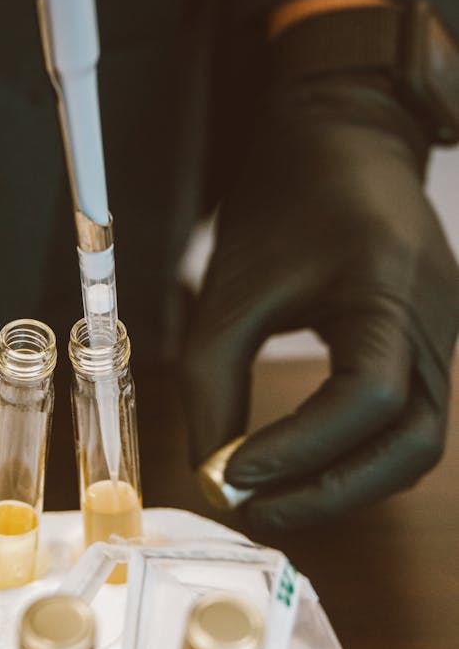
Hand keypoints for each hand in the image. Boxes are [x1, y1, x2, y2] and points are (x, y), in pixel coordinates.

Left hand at [181, 72, 458, 528]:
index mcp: (393, 289)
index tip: (230, 475)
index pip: (365, 398)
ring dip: (343, 484)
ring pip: (411, 446)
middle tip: (254, 509)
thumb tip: (212, 469)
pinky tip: (300, 462)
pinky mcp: (425, 346)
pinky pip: (401, 422)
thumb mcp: (232, 286)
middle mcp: (435, 321)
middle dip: (330, 492)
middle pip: (410, 447)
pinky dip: (353, 456)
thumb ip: (214, 381)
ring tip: (269, 495)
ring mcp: (441, 337)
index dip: (297, 449)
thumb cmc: (284, 198)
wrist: (343, 139)